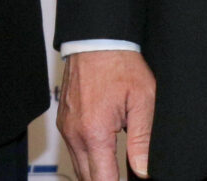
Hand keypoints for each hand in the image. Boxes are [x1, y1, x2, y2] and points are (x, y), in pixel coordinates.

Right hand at [59, 49, 155, 180]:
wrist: (96, 40)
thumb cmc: (119, 65)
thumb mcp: (142, 101)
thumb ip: (142, 140)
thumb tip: (143, 170)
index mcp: (94, 132)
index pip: (103, 180)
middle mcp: (75, 133)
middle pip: (87, 178)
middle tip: (123, 177)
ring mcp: (66, 127)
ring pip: (79, 166)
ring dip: (95, 174)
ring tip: (115, 173)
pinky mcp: (64, 121)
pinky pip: (74, 150)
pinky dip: (88, 159)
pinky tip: (103, 157)